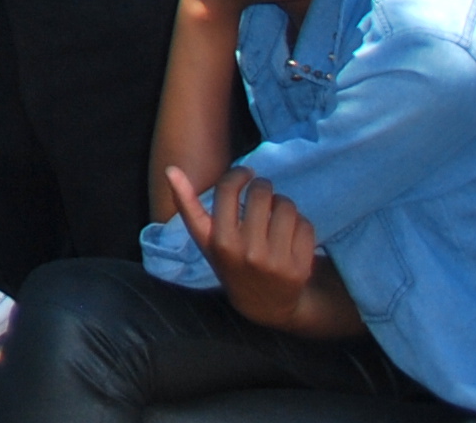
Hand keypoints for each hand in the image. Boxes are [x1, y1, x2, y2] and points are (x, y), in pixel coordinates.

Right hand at [170, 164, 326, 333]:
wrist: (264, 305)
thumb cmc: (231, 262)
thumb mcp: (206, 239)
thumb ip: (187, 205)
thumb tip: (170, 169)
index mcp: (221, 241)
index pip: (228, 190)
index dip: (238, 174)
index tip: (245, 173)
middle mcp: (248, 251)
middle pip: (261, 193)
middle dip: (263, 187)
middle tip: (262, 194)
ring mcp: (276, 261)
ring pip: (286, 206)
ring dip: (283, 204)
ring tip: (276, 213)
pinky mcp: (301, 267)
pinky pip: (305, 225)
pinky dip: (299, 223)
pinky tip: (290, 234)